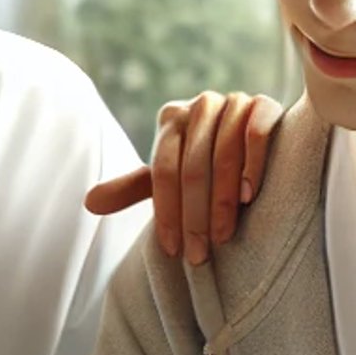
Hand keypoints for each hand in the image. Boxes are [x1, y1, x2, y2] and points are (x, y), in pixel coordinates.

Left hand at [86, 91, 284, 264]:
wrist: (260, 140)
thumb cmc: (208, 166)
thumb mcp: (170, 176)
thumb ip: (134, 188)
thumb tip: (89, 204)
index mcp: (172, 119)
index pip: (162, 171)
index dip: (166, 212)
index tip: (171, 250)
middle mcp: (200, 105)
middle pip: (192, 167)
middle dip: (194, 217)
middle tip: (199, 254)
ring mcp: (235, 101)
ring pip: (224, 153)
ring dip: (223, 199)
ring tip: (223, 234)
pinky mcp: (266, 105)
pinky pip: (255, 134)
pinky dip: (252, 165)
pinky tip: (249, 196)